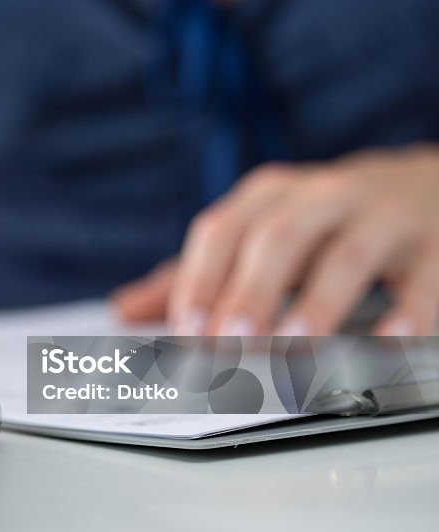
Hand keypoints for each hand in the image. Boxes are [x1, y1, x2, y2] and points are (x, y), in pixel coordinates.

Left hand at [112, 146, 438, 335]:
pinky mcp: (437, 244)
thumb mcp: (260, 234)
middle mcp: (324, 196)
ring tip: (293, 346)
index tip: (184, 332)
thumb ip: (196, 273)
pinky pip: (423, 280)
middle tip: (229, 344)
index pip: (221, 231)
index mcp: (270, 195)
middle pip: (276, 239)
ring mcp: (384, 217)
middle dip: (249, 293)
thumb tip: (124, 310)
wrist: (428, 185)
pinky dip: (407, 314)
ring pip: (345, 256)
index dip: (199, 281)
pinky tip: (387, 345)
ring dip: (316, 305)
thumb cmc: (324, 222)